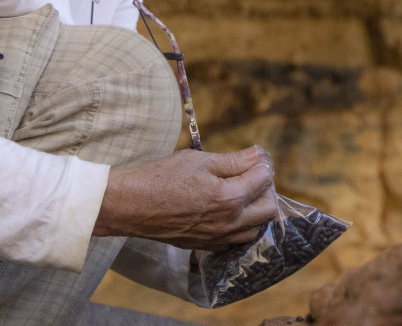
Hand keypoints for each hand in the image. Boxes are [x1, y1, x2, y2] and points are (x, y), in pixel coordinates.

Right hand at [93, 146, 279, 250]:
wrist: (131, 206)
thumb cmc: (162, 178)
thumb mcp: (199, 160)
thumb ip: (234, 161)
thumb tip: (260, 155)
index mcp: (230, 198)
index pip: (264, 179)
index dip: (263, 163)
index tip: (256, 157)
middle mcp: (229, 222)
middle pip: (269, 208)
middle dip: (266, 189)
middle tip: (252, 176)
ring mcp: (218, 238)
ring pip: (256, 229)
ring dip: (257, 211)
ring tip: (243, 195)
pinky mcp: (206, 246)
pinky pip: (236, 241)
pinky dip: (241, 227)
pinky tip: (229, 213)